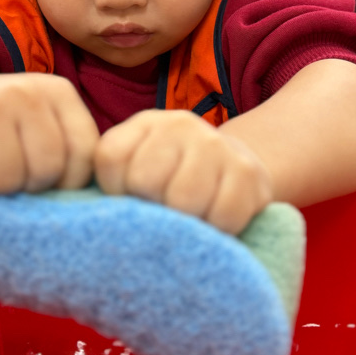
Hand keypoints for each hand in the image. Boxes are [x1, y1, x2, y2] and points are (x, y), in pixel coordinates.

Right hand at [0, 68, 98, 194]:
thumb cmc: (6, 121)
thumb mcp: (45, 120)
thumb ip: (70, 149)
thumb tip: (82, 203)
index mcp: (59, 92)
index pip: (84, 154)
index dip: (69, 181)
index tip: (50, 180)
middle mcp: (25, 93)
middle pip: (45, 169)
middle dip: (30, 186)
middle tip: (14, 175)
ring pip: (5, 180)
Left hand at [95, 110, 272, 234]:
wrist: (234, 166)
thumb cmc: (173, 180)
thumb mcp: (136, 170)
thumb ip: (114, 184)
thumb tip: (108, 223)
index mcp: (145, 124)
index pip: (111, 156)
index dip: (115, 189)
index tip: (130, 197)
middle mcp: (179, 124)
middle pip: (146, 179)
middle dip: (151, 207)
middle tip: (163, 210)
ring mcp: (215, 144)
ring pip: (184, 200)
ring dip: (184, 223)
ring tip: (188, 218)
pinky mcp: (247, 171)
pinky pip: (222, 217)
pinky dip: (216, 230)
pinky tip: (214, 221)